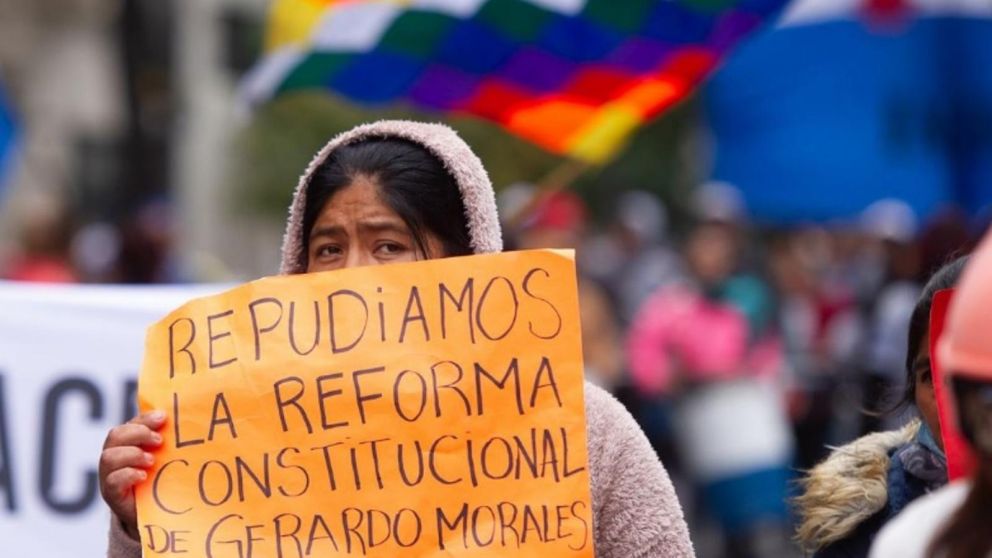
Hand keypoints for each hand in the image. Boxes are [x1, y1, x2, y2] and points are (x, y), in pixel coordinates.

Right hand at [99, 411, 164, 539]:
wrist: (155, 513)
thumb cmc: (162, 480)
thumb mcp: (166, 458)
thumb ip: (170, 442)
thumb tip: (188, 421)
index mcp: (128, 444)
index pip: (130, 424)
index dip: (144, 419)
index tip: (164, 417)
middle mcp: (115, 457)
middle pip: (115, 435)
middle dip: (138, 433)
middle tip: (159, 441)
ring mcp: (110, 476)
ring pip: (109, 457)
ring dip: (132, 454)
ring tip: (152, 461)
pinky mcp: (113, 495)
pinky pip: (112, 481)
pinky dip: (128, 475)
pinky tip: (144, 476)